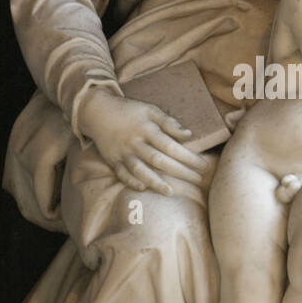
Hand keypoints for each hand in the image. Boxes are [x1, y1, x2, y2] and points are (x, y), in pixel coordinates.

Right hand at [79, 88, 211, 193]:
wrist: (98, 112)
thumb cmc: (129, 111)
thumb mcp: (150, 110)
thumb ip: (169, 122)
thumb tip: (189, 135)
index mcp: (147, 129)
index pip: (171, 146)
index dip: (188, 157)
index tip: (203, 165)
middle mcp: (135, 143)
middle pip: (159, 160)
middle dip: (180, 172)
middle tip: (197, 180)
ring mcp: (123, 153)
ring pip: (140, 170)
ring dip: (155, 182)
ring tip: (170, 192)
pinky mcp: (112, 160)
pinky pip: (122, 174)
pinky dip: (132, 182)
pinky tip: (144, 188)